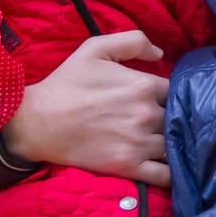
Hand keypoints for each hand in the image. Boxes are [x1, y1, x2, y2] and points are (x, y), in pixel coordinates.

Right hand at [1, 30, 170, 186]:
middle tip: (162, 120)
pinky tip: (173, 168)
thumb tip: (160, 53)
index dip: (172, 95)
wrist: (38, 122)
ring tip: (169, 142)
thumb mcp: (96, 49)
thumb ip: (133, 41)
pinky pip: (165, 175)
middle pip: (177, 118)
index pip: (176, 90)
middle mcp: (146, 114)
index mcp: (143, 85)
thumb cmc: (66, 83)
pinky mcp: (129, 167)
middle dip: (173, 118)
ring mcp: (139, 143)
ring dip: (175, 143)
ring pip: (174, 144)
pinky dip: (173, 173)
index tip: (162, 99)